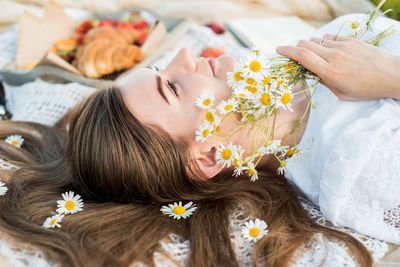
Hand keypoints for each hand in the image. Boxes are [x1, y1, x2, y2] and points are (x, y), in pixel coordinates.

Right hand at [276, 34, 399, 99]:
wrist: (391, 75)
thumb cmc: (366, 89)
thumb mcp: (341, 93)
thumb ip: (324, 81)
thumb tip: (312, 72)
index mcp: (330, 73)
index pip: (302, 56)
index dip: (287, 51)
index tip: (278, 50)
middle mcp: (334, 56)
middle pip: (306, 44)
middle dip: (295, 48)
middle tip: (293, 54)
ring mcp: (343, 46)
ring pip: (316, 40)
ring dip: (310, 46)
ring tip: (314, 56)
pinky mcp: (350, 40)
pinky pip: (329, 38)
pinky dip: (323, 43)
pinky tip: (328, 51)